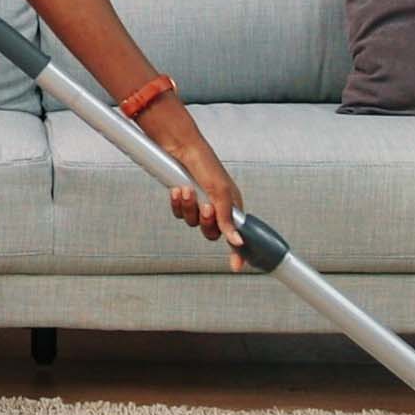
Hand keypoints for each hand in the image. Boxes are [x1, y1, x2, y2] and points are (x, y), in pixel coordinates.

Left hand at [168, 139, 246, 273]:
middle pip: (211, 232)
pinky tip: (177, 190)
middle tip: (206, 206)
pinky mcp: (183, 200)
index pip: (236, 234)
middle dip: (206, 221)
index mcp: (232, 205)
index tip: (237, 267)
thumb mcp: (221, 192)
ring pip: (193, 223)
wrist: (180, 147)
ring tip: (187, 190)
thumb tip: (236, 241)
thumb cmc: (206, 164)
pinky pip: (179, 214)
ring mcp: (199, 204)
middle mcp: (217, 207)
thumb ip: (227, 219)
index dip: (237, 251)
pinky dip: (178, 203)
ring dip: (189, 208)